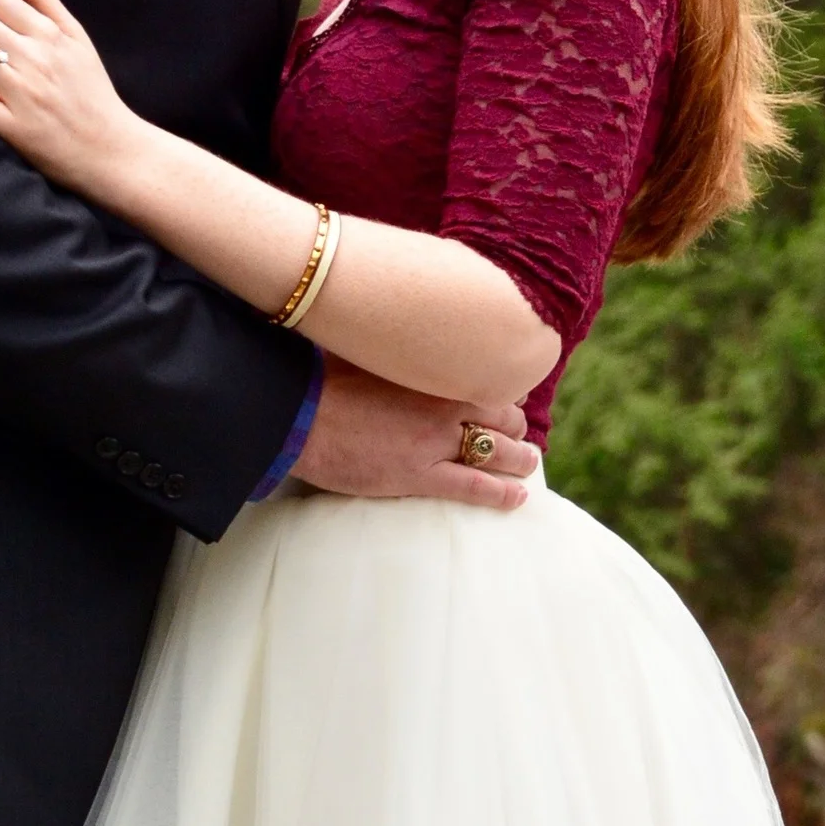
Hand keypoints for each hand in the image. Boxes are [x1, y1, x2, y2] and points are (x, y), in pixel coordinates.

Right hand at [296, 357, 534, 507]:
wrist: (297, 414)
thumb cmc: (323, 377)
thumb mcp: (366, 348)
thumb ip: (394, 346)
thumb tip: (396, 328)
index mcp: (433, 373)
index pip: (488, 379)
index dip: (504, 388)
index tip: (509, 392)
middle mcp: (443, 406)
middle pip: (503, 416)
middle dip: (514, 425)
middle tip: (517, 432)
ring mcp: (435, 443)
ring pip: (499, 452)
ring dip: (519, 458)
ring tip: (527, 462)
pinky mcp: (420, 477)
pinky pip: (475, 487)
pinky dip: (502, 493)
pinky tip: (518, 497)